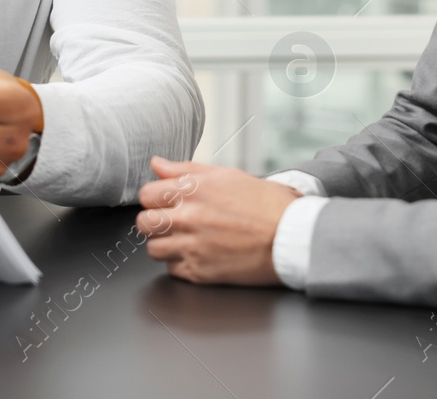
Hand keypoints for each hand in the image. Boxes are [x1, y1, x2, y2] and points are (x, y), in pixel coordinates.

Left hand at [135, 157, 300, 285]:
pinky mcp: (201, 272)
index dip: (155, 198)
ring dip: (165, 245)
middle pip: (144, 222)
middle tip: (171, 223)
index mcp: (193, 189)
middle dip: (154, 222)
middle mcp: (188, 216)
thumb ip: (185, 169)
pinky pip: (172, 270)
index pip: (146, 194)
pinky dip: (181, 264)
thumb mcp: (227, 176)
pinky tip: (198, 255)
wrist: (292, 237)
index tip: (164, 202)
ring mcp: (193, 246)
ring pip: (153, 249)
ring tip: (185, 241)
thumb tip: (157, 164)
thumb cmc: (267, 205)